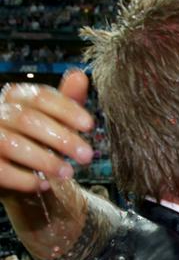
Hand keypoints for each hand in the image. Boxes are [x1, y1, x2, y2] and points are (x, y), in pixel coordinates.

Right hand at [0, 69, 93, 192]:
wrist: (14, 168)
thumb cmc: (38, 138)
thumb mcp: (55, 120)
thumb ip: (67, 101)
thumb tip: (80, 75)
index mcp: (15, 97)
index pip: (40, 96)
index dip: (67, 110)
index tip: (90, 126)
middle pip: (28, 120)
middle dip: (62, 139)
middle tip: (87, 156)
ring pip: (12, 144)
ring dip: (45, 160)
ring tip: (68, 173)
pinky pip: (0, 170)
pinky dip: (24, 179)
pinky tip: (44, 184)